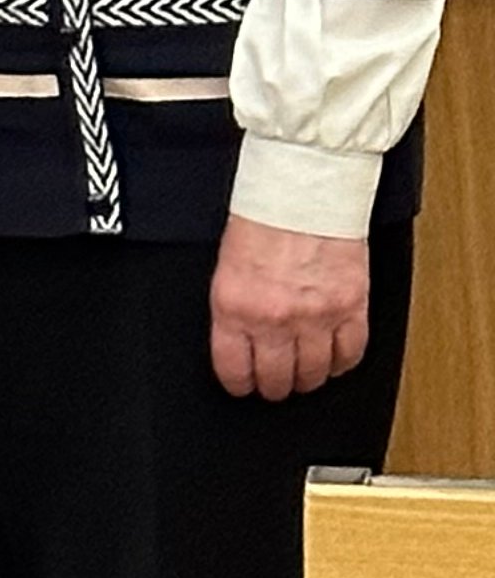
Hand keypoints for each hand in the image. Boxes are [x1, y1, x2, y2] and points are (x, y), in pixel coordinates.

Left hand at [209, 214, 370, 399]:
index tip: (243, 387)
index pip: (234, 369)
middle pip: (277, 379)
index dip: (239, 384)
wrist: (303, 190)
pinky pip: (351, 353)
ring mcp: (316, 316)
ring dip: (308, 379)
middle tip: (275, 384)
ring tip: (304, 374)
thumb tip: (241, 342)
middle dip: (274, 386)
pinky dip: (343, 363)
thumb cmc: (263, 217)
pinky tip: (335, 360)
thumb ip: (234, 308)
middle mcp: (274, 317)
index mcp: (235, 306)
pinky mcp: (351, 307)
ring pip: (315, 374)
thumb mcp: (227, 267)